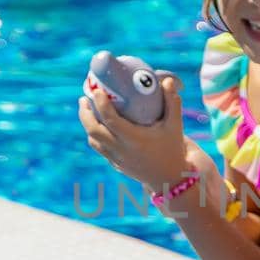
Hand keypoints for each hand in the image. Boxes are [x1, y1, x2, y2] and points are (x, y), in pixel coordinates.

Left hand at [80, 72, 193, 188]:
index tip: (97, 91)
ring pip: (93, 140)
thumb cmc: (172, 148)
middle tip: (84, 98)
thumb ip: (172, 103)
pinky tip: (97, 124)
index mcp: (135, 139)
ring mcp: (117, 158)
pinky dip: (94, 134)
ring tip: (87, 108)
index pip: (111, 120)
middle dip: (85, 113)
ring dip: (87, 123)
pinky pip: (99, 147)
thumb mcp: (175, 126)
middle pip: (93, 131)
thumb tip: (168, 81)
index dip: (101, 104)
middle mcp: (122, 150)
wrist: (169, 178)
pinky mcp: (115, 164)